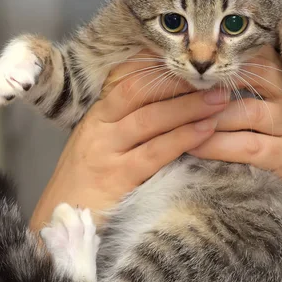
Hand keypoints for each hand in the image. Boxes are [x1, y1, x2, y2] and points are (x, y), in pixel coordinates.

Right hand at [31, 52, 229, 228]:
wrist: (60, 220)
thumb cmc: (86, 183)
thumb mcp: (100, 144)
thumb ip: (127, 124)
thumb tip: (169, 104)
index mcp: (97, 114)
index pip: (127, 77)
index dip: (160, 67)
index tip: (190, 61)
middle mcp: (99, 126)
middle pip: (140, 91)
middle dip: (179, 82)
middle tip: (214, 78)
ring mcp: (105, 150)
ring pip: (150, 118)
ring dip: (189, 107)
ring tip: (220, 100)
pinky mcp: (116, 177)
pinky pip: (155, 152)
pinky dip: (183, 138)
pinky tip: (206, 130)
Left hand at [189, 45, 281, 245]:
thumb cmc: (264, 145)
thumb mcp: (251, 110)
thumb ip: (229, 87)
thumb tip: (180, 71)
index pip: (253, 51)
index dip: (218, 56)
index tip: (183, 62)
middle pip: (255, 72)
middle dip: (212, 82)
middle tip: (177, 89)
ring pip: (246, 112)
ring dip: (208, 118)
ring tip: (178, 123)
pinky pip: (247, 146)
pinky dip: (216, 146)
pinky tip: (193, 148)